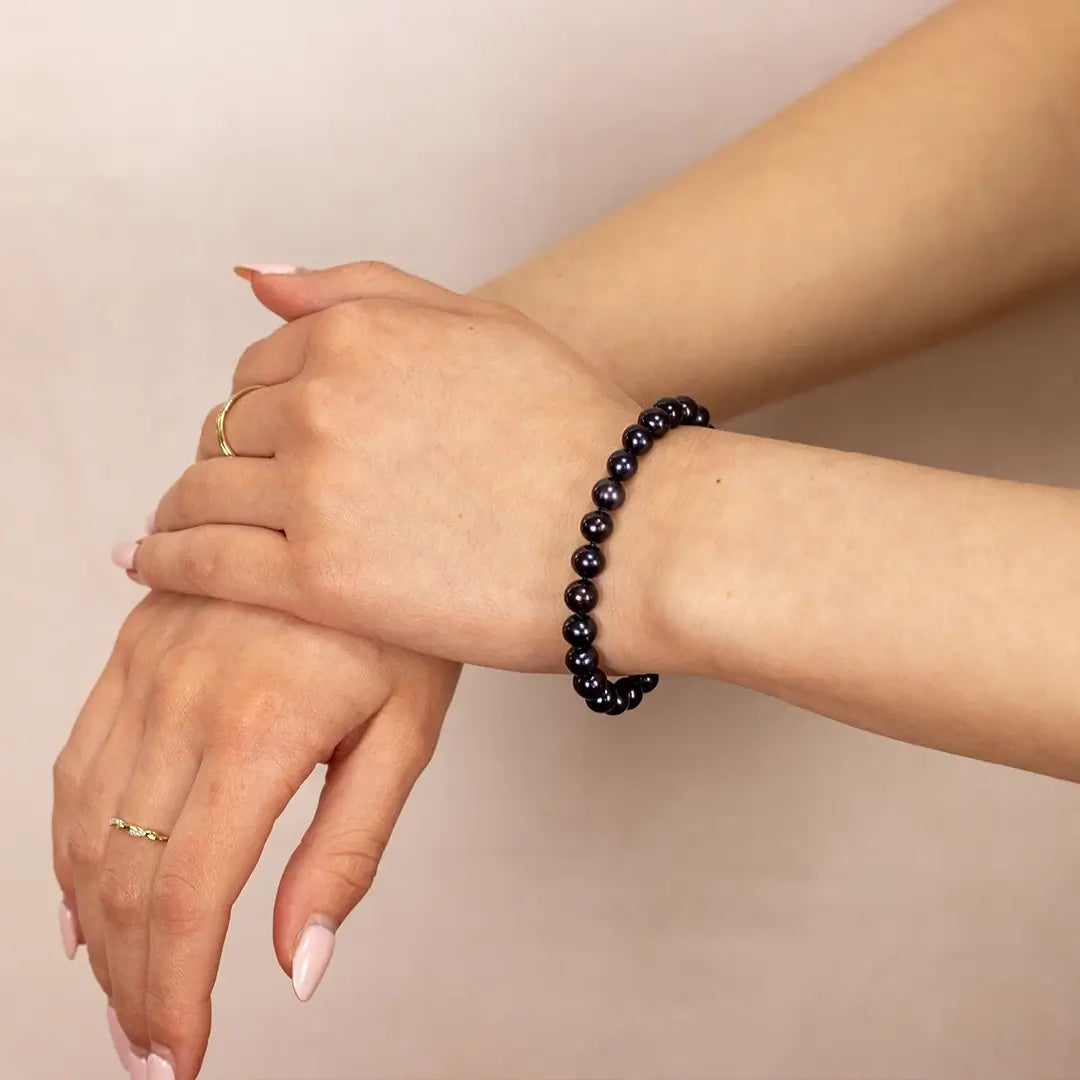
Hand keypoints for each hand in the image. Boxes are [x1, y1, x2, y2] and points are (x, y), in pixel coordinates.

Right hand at [52, 592, 457, 1079]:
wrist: (368, 505)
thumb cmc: (405, 623)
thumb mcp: (405, 734)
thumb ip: (347, 850)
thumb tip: (299, 967)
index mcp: (261, 727)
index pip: (190, 894)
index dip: (176, 990)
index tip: (180, 1059)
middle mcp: (185, 697)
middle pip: (126, 874)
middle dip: (132, 979)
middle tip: (152, 1048)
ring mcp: (148, 666)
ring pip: (86, 824)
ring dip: (94, 926)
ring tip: (121, 991)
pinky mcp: (133, 647)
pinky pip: (77, 759)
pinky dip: (68, 841)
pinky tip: (80, 898)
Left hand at [129, 263, 697, 673]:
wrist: (631, 535)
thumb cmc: (574, 432)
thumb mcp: (481, 324)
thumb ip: (361, 289)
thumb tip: (256, 280)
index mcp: (359, 333)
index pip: (260, 363)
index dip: (260, 403)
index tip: (269, 440)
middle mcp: (324, 401)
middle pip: (229, 427)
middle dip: (230, 456)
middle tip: (239, 491)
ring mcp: (318, 492)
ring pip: (203, 491)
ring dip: (183, 505)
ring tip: (176, 527)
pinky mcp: (321, 581)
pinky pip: (206, 562)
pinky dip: (165, 559)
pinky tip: (144, 561)